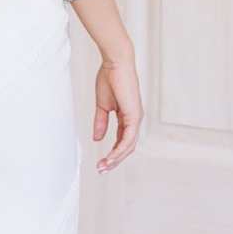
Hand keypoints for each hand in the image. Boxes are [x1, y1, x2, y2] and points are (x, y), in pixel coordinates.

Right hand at [93, 56, 141, 171]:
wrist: (115, 63)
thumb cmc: (109, 78)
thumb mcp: (102, 106)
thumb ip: (100, 122)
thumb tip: (97, 138)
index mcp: (127, 117)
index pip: (122, 140)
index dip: (112, 153)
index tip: (100, 162)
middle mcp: (134, 120)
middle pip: (127, 147)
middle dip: (114, 160)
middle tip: (101, 170)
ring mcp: (136, 118)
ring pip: (128, 146)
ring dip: (116, 158)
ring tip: (103, 167)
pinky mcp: (134, 116)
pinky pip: (128, 138)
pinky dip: (119, 150)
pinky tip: (111, 157)